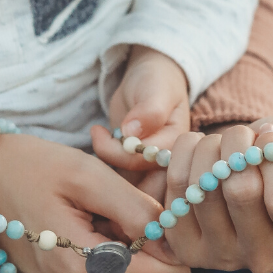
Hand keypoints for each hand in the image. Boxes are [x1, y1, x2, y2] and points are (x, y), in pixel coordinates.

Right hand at [0, 125, 189, 272]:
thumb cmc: (33, 167)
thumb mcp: (90, 174)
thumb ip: (138, 210)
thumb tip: (174, 240)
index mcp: (80, 268)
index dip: (172, 244)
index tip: (154, 211)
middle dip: (147, 248)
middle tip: (118, 207)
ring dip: (127, 256)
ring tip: (98, 218)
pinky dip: (107, 265)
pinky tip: (85, 232)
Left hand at [90, 46, 189, 190]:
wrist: (149, 81)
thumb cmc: (156, 81)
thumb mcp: (156, 89)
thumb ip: (149, 110)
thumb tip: (132, 133)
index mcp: (178, 147)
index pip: (146, 163)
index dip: (118, 153)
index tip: (97, 130)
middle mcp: (168, 165)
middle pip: (139, 188)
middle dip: (109, 172)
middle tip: (94, 140)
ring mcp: (151, 171)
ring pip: (127, 192)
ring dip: (104, 173)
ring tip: (96, 137)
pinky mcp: (134, 172)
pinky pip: (118, 185)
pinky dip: (102, 172)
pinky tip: (98, 141)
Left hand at [158, 115, 272, 272]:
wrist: (241, 165)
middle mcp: (265, 257)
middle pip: (241, 192)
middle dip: (240, 145)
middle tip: (244, 135)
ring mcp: (221, 257)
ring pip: (204, 186)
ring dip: (212, 146)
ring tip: (223, 145)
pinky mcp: (185, 247)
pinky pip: (176, 186)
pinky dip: (186, 153)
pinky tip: (200, 152)